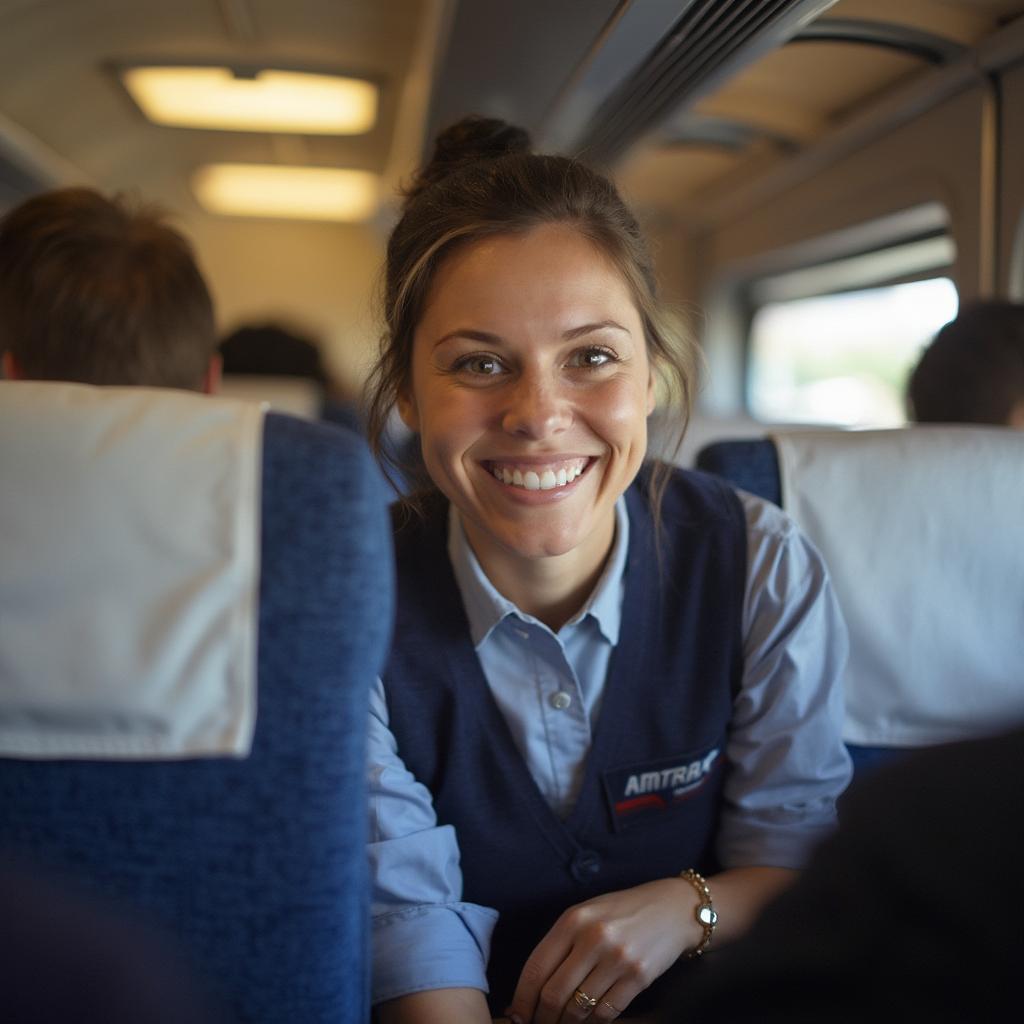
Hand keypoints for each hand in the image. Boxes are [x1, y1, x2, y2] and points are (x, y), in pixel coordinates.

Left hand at [505, 877, 699, 1023]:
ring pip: (578, 1009)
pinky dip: (593, 1023)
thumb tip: (533, 986)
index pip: (536, 967)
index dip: (521, 998)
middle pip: (553, 994)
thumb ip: (561, 943)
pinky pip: (605, 1013)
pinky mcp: (638, 977)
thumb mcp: (587, 913)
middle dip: (541, 1017)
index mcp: (573, 919)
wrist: (672, 909)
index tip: (515, 1015)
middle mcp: (593, 938)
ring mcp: (617, 958)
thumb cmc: (623, 912)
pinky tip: (588, 1021)